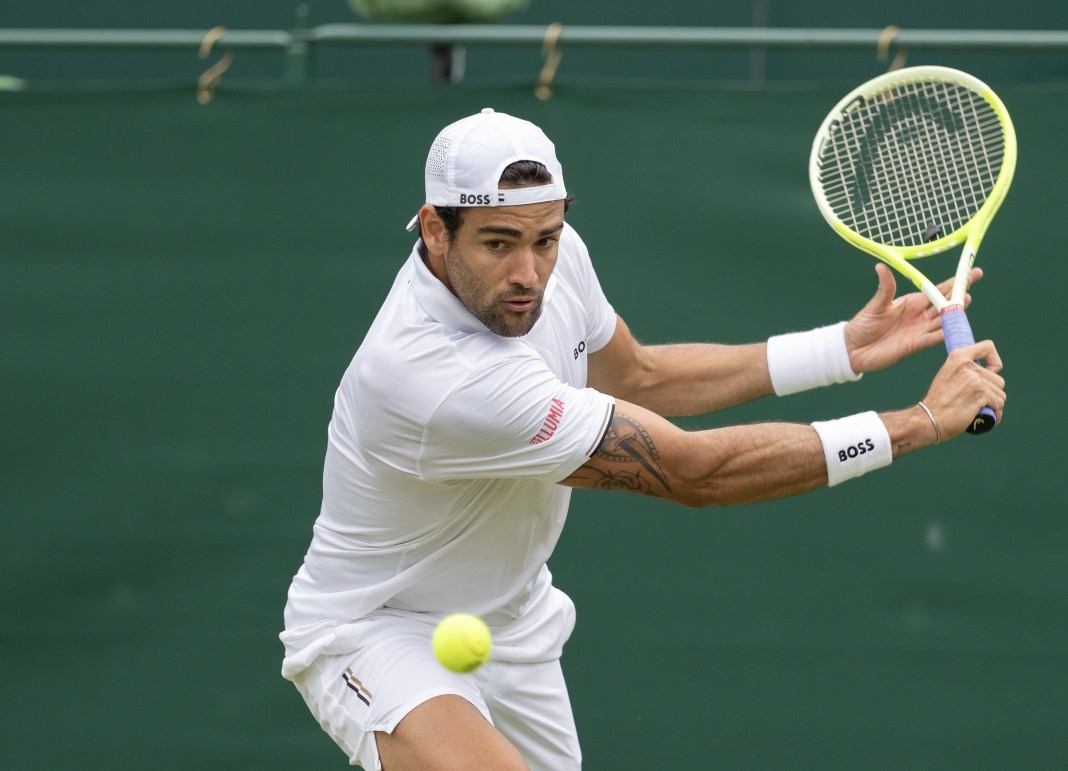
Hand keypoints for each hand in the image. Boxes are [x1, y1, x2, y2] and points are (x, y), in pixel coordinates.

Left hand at [844, 263, 982, 373]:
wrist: (853, 348)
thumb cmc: (863, 324)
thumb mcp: (876, 304)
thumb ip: (885, 288)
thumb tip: (881, 266)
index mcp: (912, 302)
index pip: (938, 290)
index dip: (954, 283)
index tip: (971, 273)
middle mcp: (920, 315)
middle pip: (945, 304)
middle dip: (960, 294)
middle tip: (972, 285)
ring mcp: (920, 330)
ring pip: (943, 320)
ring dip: (955, 313)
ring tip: (966, 300)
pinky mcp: (915, 344)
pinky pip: (934, 338)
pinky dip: (945, 333)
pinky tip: (955, 327)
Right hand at [921, 340, 1005, 439]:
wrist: (928, 419)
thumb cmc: (938, 402)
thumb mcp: (947, 375)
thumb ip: (964, 370)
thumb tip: (986, 371)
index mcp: (958, 357)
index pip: (988, 347)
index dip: (994, 361)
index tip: (990, 372)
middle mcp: (967, 365)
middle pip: (998, 379)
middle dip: (992, 393)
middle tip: (978, 402)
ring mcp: (974, 380)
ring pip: (1000, 394)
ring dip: (993, 405)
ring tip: (981, 411)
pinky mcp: (980, 394)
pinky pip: (998, 404)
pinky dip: (995, 414)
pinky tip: (987, 418)